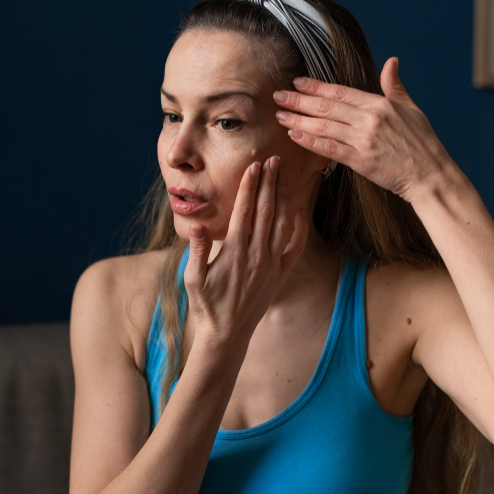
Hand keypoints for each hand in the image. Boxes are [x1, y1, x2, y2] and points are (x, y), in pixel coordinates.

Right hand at [184, 155, 308, 347]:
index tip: (253, 166)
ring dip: (284, 197)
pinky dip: (300, 226)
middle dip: (270, 182)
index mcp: (235, 252)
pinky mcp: (281, 273)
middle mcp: (257, 255)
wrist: (227, 334)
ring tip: (284, 175)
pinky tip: (300, 209)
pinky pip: (295, 246)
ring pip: (282, 223)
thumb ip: (196, 250)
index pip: (244, 211)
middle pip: (266, 210)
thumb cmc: (206, 305)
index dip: (249, 186)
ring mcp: (272, 264)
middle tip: (273, 159)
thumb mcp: (193, 278)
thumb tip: (197, 225)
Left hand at [273, 57, 454, 203]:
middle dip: (299, 100)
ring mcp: (364, 140)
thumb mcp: (411, 108)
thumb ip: (394, 86)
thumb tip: (391, 62)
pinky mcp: (361, 161)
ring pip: (323, 127)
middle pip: (326, 107)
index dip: (317, 86)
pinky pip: (329, 149)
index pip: (341, 92)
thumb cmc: (423, 143)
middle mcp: (369, 119)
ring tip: (279, 115)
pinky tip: (294, 136)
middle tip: (277, 95)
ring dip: (298, 120)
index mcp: (380, 104)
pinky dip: (310, 142)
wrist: (431, 175)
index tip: (298, 81)